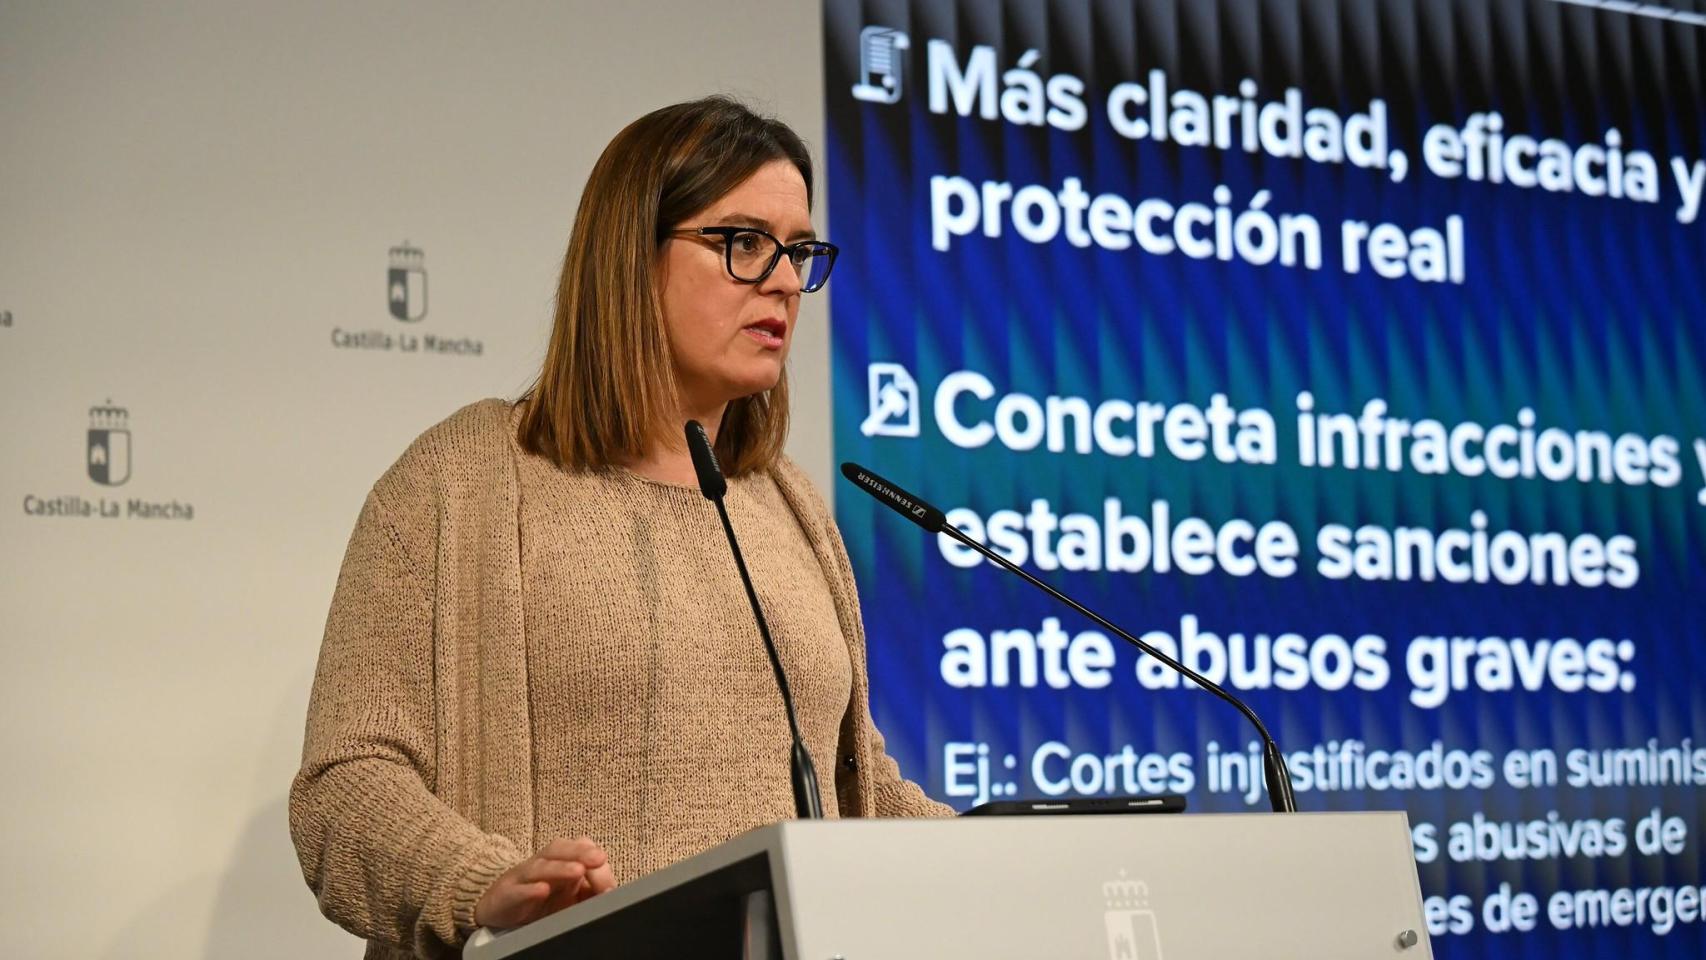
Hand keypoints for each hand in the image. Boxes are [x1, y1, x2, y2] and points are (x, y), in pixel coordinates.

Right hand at [474, 836, 616, 928]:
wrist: (499, 905)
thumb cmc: (540, 898)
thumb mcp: (570, 895)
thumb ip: (590, 891)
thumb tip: (611, 894)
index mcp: (562, 860)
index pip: (580, 848)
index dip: (595, 861)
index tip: (609, 882)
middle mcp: (544, 864)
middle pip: (560, 850)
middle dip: (581, 853)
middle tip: (599, 860)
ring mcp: (524, 877)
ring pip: (541, 867)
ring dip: (560, 868)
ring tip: (578, 871)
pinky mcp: (506, 894)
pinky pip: (517, 890)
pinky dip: (529, 890)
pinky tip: (542, 890)